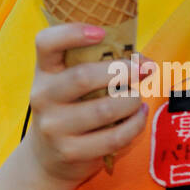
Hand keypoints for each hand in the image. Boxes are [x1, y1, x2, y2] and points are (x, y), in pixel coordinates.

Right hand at [24, 22, 152, 185]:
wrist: (47, 156)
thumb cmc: (71, 107)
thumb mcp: (75, 82)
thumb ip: (105, 65)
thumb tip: (146, 63)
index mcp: (44, 71)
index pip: (46, 42)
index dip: (72, 33)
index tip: (101, 33)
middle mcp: (43, 96)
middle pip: (83, 76)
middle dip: (121, 71)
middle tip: (141, 70)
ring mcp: (54, 126)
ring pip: (104, 109)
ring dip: (131, 101)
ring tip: (138, 99)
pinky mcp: (70, 151)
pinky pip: (113, 137)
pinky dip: (134, 125)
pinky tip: (138, 117)